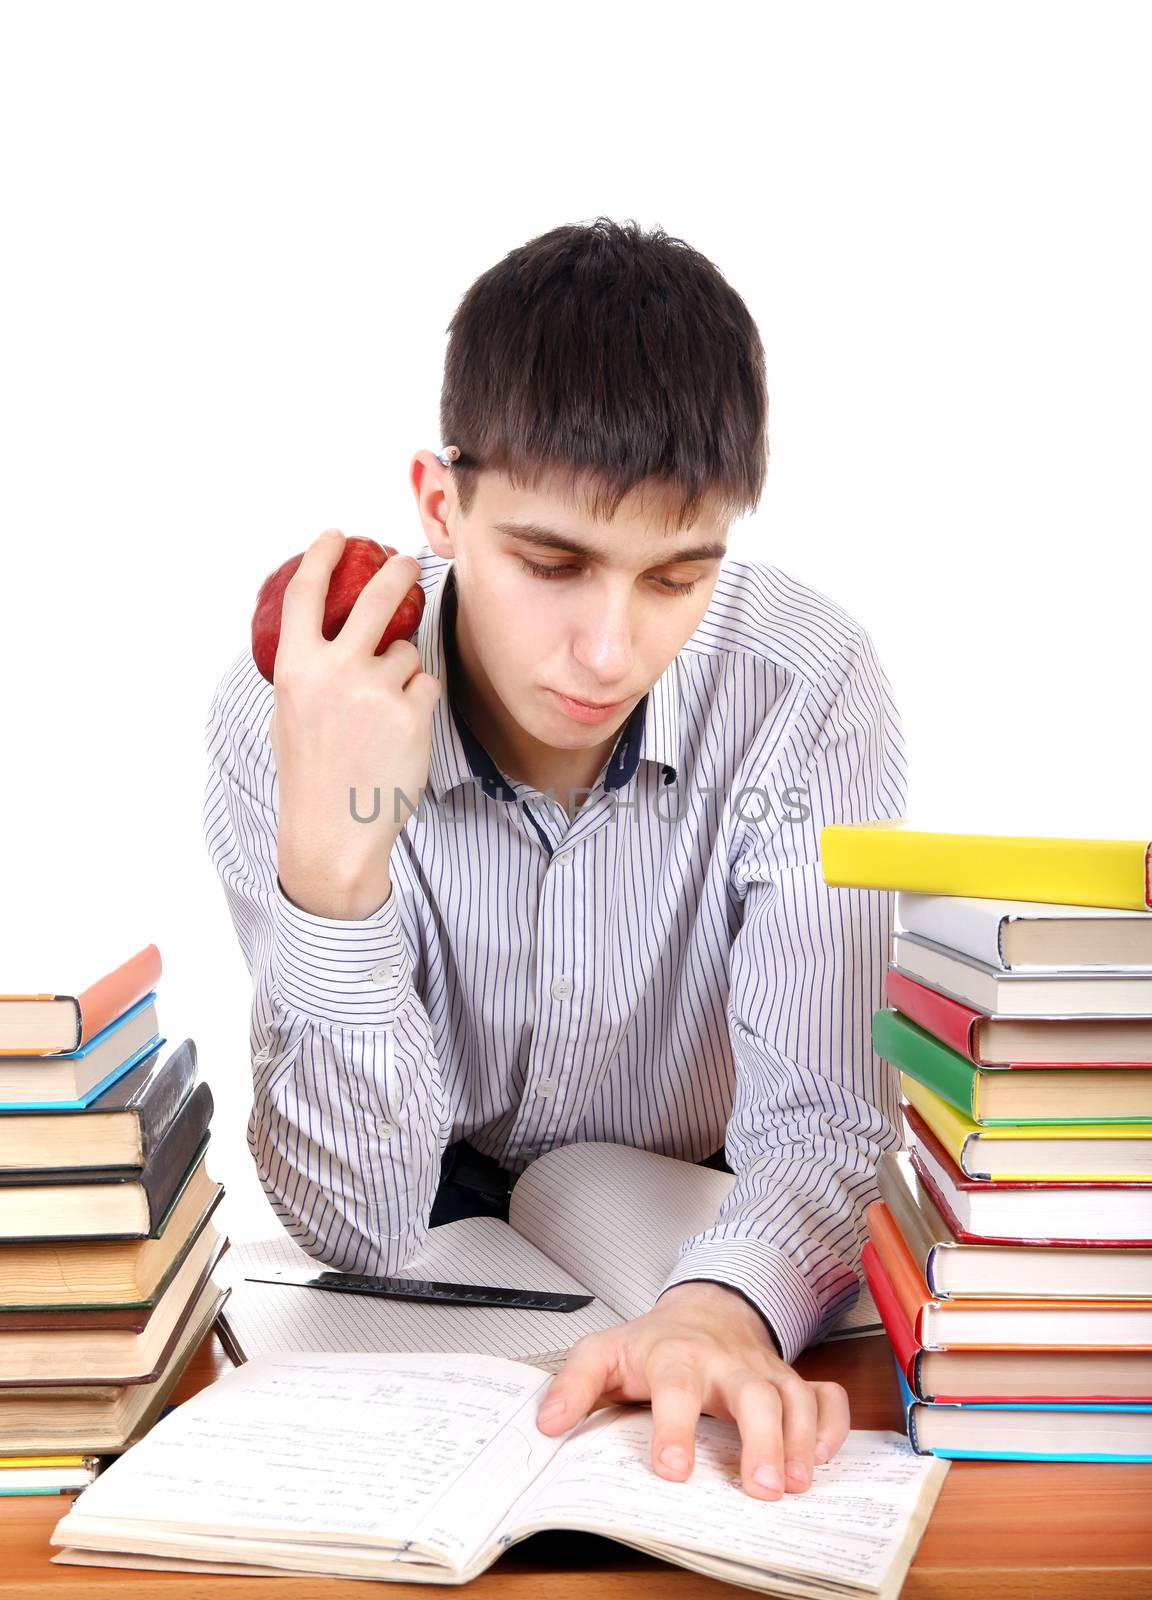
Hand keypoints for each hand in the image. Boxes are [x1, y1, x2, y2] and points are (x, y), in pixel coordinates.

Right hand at [269, 529, 441, 919]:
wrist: (333, 831)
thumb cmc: (311, 775)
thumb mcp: (290, 715)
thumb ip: (309, 672)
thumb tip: (328, 636)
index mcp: (295, 668)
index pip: (305, 594)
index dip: (321, 556)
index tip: (337, 535)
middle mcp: (334, 671)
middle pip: (376, 598)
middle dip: (396, 572)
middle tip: (407, 563)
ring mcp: (376, 689)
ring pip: (407, 652)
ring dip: (403, 673)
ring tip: (381, 717)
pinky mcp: (413, 711)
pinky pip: (426, 686)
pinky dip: (419, 703)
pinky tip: (400, 734)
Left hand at [535, 1281, 849, 1499]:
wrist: (705, 1306)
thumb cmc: (655, 1340)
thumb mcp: (604, 1352)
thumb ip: (575, 1384)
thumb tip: (549, 1422)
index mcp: (678, 1356)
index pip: (677, 1386)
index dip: (675, 1427)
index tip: (672, 1469)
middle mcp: (727, 1363)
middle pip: (753, 1392)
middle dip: (761, 1439)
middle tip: (760, 1487)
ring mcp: (764, 1371)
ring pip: (794, 1396)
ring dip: (801, 1439)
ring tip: (796, 1484)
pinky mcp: (790, 1380)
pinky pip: (826, 1395)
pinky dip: (833, 1424)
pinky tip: (825, 1457)